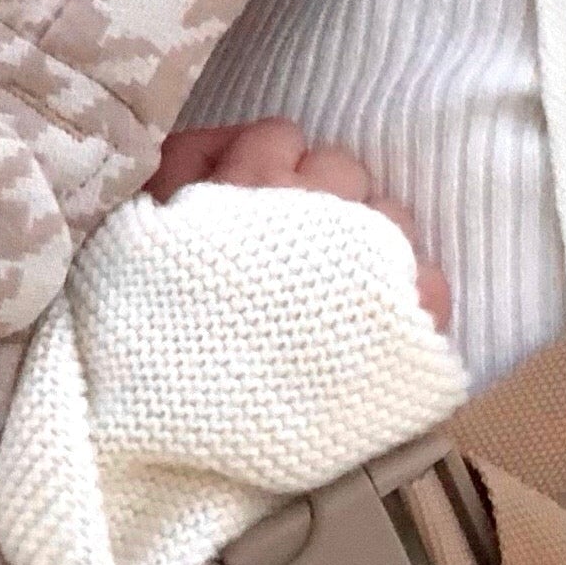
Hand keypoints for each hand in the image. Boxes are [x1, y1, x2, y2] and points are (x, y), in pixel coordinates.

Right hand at [151, 118, 452, 329]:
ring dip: (366, 244)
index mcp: (248, 182)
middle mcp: (315, 205)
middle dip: (318, 202)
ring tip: (333, 296)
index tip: (247, 212)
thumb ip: (177, 169)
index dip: (262, 171)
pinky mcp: (411, 314)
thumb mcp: (134, 231)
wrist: (181, 429)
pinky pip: (431, 279)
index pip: (278, 135)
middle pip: (340, 166)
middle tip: (289, 258)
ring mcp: (372, 258)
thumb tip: (222, 141)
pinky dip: (406, 299)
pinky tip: (371, 329)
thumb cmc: (148, 332)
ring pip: (392, 214)